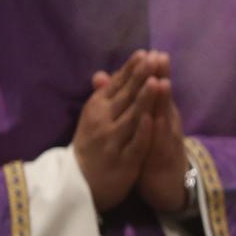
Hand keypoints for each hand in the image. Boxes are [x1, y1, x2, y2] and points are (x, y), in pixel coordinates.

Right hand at [73, 51, 157, 210]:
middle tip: (153, 59)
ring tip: (156, 81)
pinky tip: (152, 118)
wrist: (80, 182)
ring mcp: (112, 142)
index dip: (130, 70)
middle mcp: (102, 123)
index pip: (115, 86)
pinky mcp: (123, 161)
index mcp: (96, 109)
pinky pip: (134, 144)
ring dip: (143, 100)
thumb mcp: (93, 118)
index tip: (144, 53)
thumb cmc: (90, 145)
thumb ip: (103, 96)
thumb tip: (102, 73)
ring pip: (131, 118)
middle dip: (139, 78)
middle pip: (124, 98)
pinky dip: (142, 131)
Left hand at [135, 51, 190, 214]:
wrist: (167, 185)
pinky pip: (160, 143)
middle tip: (161, 57)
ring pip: (166, 118)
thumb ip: (128, 102)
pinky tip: (155, 120)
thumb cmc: (151, 152)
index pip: (156, 89)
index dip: (155, 71)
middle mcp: (166, 123)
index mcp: (159, 114)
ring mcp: (167, 140)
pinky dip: (158, 131)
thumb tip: (106, 78)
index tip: (151, 52)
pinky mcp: (164, 157)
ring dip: (164, 101)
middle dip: (162, 78)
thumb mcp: (139, 125)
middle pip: (164, 98)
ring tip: (161, 82)